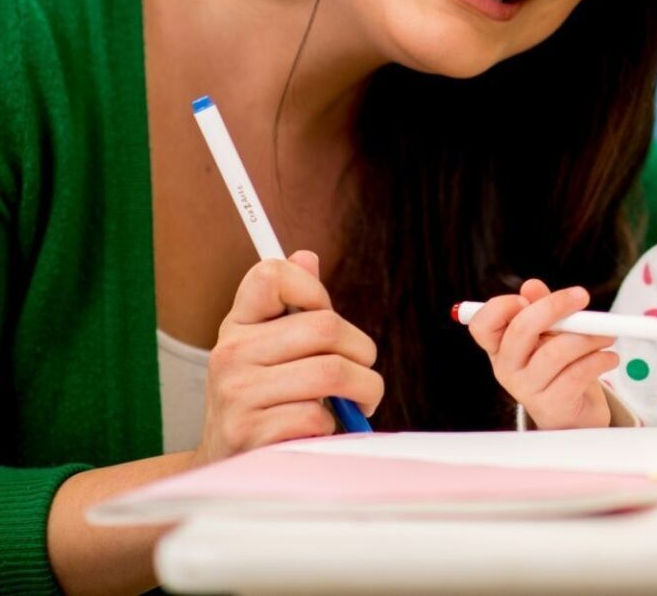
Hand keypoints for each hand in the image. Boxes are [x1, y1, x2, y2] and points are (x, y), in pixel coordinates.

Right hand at [192, 250, 383, 465]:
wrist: (225, 467)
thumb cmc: (264, 401)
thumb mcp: (270, 350)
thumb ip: (294, 307)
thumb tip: (307, 257)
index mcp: (237, 325)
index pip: (270, 275)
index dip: (311, 288)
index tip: (325, 314)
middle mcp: (230, 354)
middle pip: (325, 327)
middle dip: (362, 352)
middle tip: (364, 373)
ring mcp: (236, 395)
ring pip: (331, 372)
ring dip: (362, 391)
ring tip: (358, 402)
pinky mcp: (248, 435)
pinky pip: (317, 416)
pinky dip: (332, 426)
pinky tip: (320, 430)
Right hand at [466, 278, 616, 429]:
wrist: (573, 413)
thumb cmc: (558, 365)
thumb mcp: (548, 333)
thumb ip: (540, 307)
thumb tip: (531, 286)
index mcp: (500, 346)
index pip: (482, 325)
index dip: (501, 306)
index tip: (526, 299)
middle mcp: (507, 368)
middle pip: (520, 330)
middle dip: (554, 306)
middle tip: (582, 296)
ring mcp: (527, 389)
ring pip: (555, 352)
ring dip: (588, 337)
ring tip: (607, 335)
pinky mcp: (552, 405)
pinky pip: (577, 374)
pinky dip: (599, 360)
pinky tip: (609, 357)